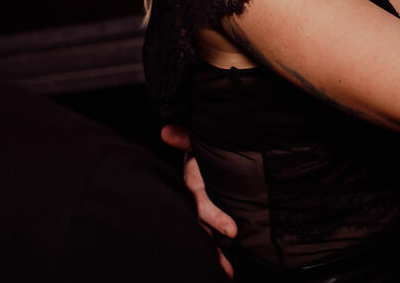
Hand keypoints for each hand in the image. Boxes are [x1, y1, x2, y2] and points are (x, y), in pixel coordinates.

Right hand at [161, 125, 235, 278]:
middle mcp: (194, 202)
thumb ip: (185, 138)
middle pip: (202, 230)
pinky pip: (212, 233)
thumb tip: (167, 130)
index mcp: (191, 187)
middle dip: (214, 251)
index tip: (233, 230)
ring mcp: (200, 211)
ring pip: (205, 236)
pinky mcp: (209, 216)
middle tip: (228, 270)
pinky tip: (226, 268)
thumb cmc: (199, 151)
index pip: (202, 206)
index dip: (215, 219)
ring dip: (215, 256)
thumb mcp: (195, 143)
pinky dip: (217, 250)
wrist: (202, 154)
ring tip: (228, 274)